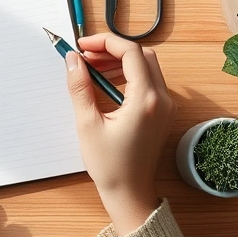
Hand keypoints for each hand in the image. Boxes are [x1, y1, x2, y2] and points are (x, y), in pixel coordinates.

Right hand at [64, 33, 176, 235]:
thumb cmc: (110, 166)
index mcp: (146, 100)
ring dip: (119, 61)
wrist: (130, 194)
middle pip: (141, 55)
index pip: (130, 52)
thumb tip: (73, 60)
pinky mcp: (161, 112)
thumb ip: (80, 87)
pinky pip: (148, 81)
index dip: (105, 42)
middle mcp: (161, 99)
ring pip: (145, 66)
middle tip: (86, 56)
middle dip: (112, 49)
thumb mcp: (88, 124)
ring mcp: (164, 106)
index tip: (83, 46)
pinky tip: (106, 83)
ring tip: (91, 68)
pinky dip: (127, 75)